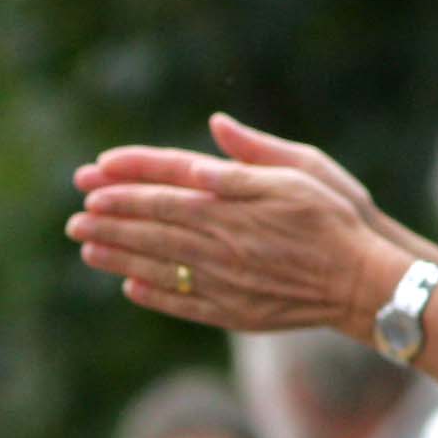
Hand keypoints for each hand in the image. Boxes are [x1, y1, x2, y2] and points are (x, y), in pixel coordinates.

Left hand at [69, 124, 403, 333]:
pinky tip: (129, 288)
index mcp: (234, 201)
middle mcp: (221, 240)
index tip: (93, 178)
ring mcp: (223, 279)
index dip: (128, 182)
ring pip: (158, 265)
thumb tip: (214, 127)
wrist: (363, 281)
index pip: (167, 186)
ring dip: (118, 256)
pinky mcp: (232, 310)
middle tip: (73, 219)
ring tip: (86, 248)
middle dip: (108, 220)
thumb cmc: (337, 218)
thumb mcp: (303, 169)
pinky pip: (182, 302)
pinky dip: (153, 294)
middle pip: (152, 226)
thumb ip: (252, 154)